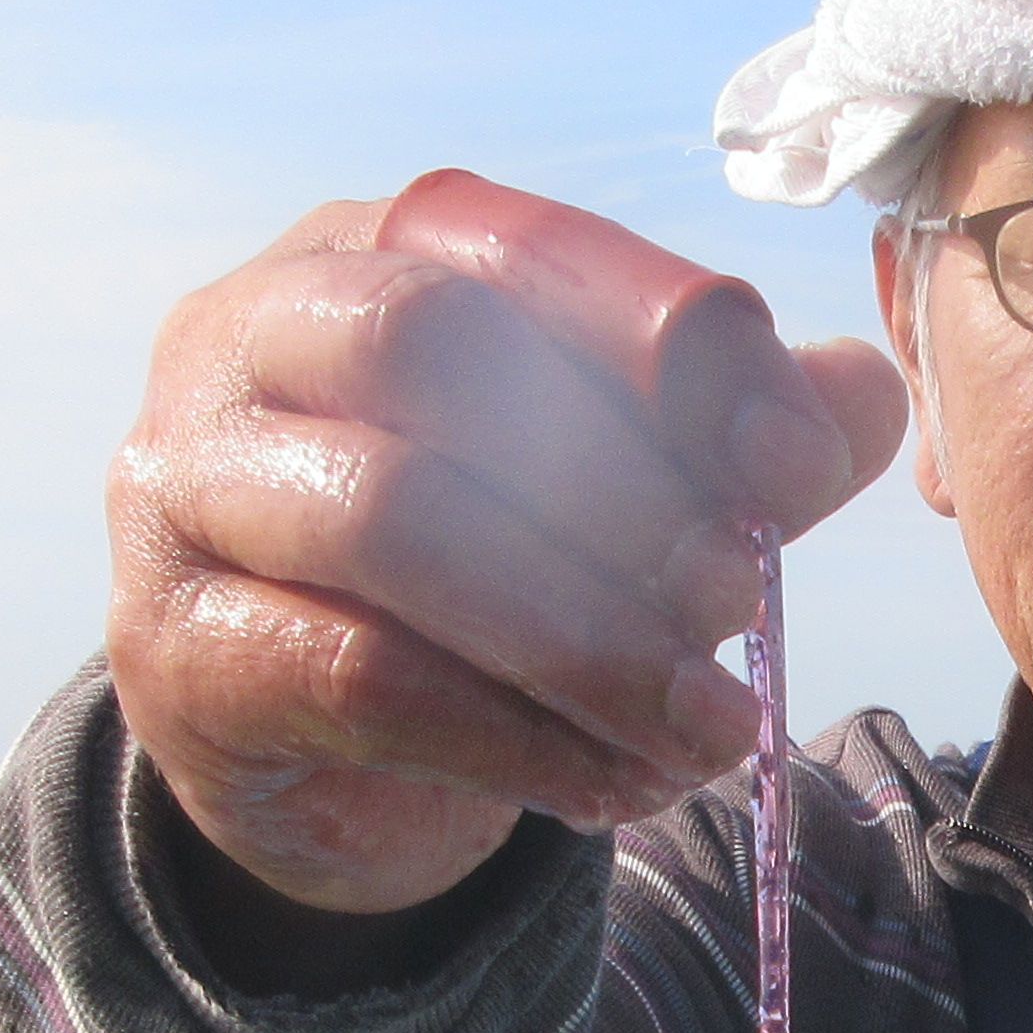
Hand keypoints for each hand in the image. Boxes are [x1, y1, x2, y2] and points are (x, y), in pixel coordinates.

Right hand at [104, 177, 915, 981]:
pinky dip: (512, 738)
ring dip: (581, 636)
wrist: (305, 757)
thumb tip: (858, 393)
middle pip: (428, 350)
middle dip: (611, 482)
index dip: (668, 341)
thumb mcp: (613, 495)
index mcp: (368, 249)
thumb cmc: (472, 580)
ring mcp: (183, 487)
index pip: (519, 246)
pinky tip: (617, 786)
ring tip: (710, 727)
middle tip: (737, 601)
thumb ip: (728, 442)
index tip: (795, 462)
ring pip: (388, 520)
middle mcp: (246, 334)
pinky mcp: (174, 648)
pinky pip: (356, 676)